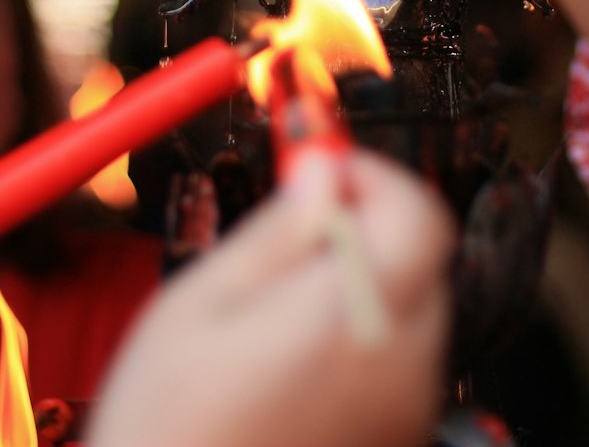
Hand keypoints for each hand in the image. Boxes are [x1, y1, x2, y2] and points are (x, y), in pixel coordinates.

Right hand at [89, 149, 455, 446]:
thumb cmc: (170, 431)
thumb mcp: (201, 302)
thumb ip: (278, 229)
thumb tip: (320, 169)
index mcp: (356, 314)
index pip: (418, 213)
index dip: (373, 176)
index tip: (323, 172)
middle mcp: (400, 365)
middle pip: (418, 260)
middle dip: (363, 230)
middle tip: (293, 235)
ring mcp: (405, 412)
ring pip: (407, 312)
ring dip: (360, 287)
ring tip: (279, 312)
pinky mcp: (397, 442)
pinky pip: (396, 367)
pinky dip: (360, 344)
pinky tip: (294, 362)